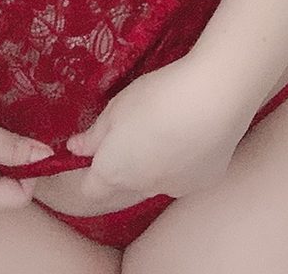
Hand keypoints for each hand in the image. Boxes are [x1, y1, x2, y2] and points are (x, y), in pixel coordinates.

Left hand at [63, 54, 251, 207]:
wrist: (212, 100)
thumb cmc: (156, 98)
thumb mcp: (116, 108)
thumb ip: (94, 135)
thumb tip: (75, 150)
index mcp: (114, 172)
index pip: (90, 189)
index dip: (89, 171)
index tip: (94, 147)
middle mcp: (142, 189)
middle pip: (122, 189)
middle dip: (120, 169)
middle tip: (131, 134)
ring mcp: (175, 189)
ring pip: (154, 183)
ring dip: (152, 166)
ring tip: (166, 129)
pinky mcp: (203, 182)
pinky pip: (183, 177)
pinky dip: (182, 162)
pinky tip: (192, 135)